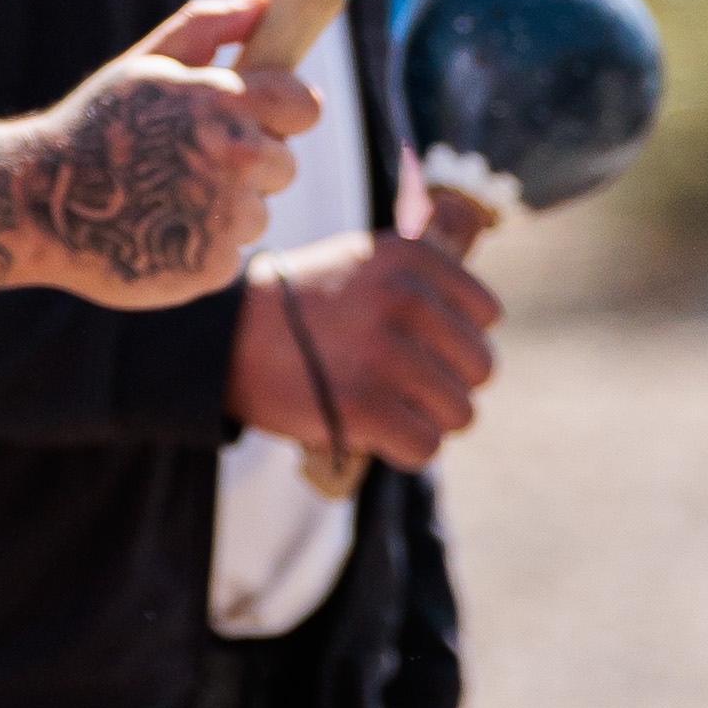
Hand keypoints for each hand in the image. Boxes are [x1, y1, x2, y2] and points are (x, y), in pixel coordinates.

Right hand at [0, 0, 313, 306]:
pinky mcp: (212, 266)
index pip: (305, 106)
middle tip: (188, 162)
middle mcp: (236, 158)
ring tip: (162, 198)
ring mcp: (226, 216)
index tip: (258, 118)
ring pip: (257, 212)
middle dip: (248, 163)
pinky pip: (230, 252)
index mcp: (225, 101)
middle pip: (283, 164)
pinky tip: (156, 230)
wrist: (35, 204)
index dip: (284, 111)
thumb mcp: (143, 65)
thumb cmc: (92, 127)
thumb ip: (207, 27)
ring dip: (224, 208)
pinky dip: (201, 246)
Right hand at [226, 224, 503, 479]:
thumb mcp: (359, 258)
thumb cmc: (297, 307)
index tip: (415, 343)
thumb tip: (479, 275)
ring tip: (383, 406)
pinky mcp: (366, 407)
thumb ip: (420, 265)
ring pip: (459, 412)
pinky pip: (425, 446)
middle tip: (398, 384)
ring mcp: (386, 354)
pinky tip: (371, 431)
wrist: (221, 341)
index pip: (485, 313)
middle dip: (445, 383)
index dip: (453, 338)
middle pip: (480, 366)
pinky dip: (402, 449)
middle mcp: (405, 299)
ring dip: (425, 418)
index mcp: (411, 258)